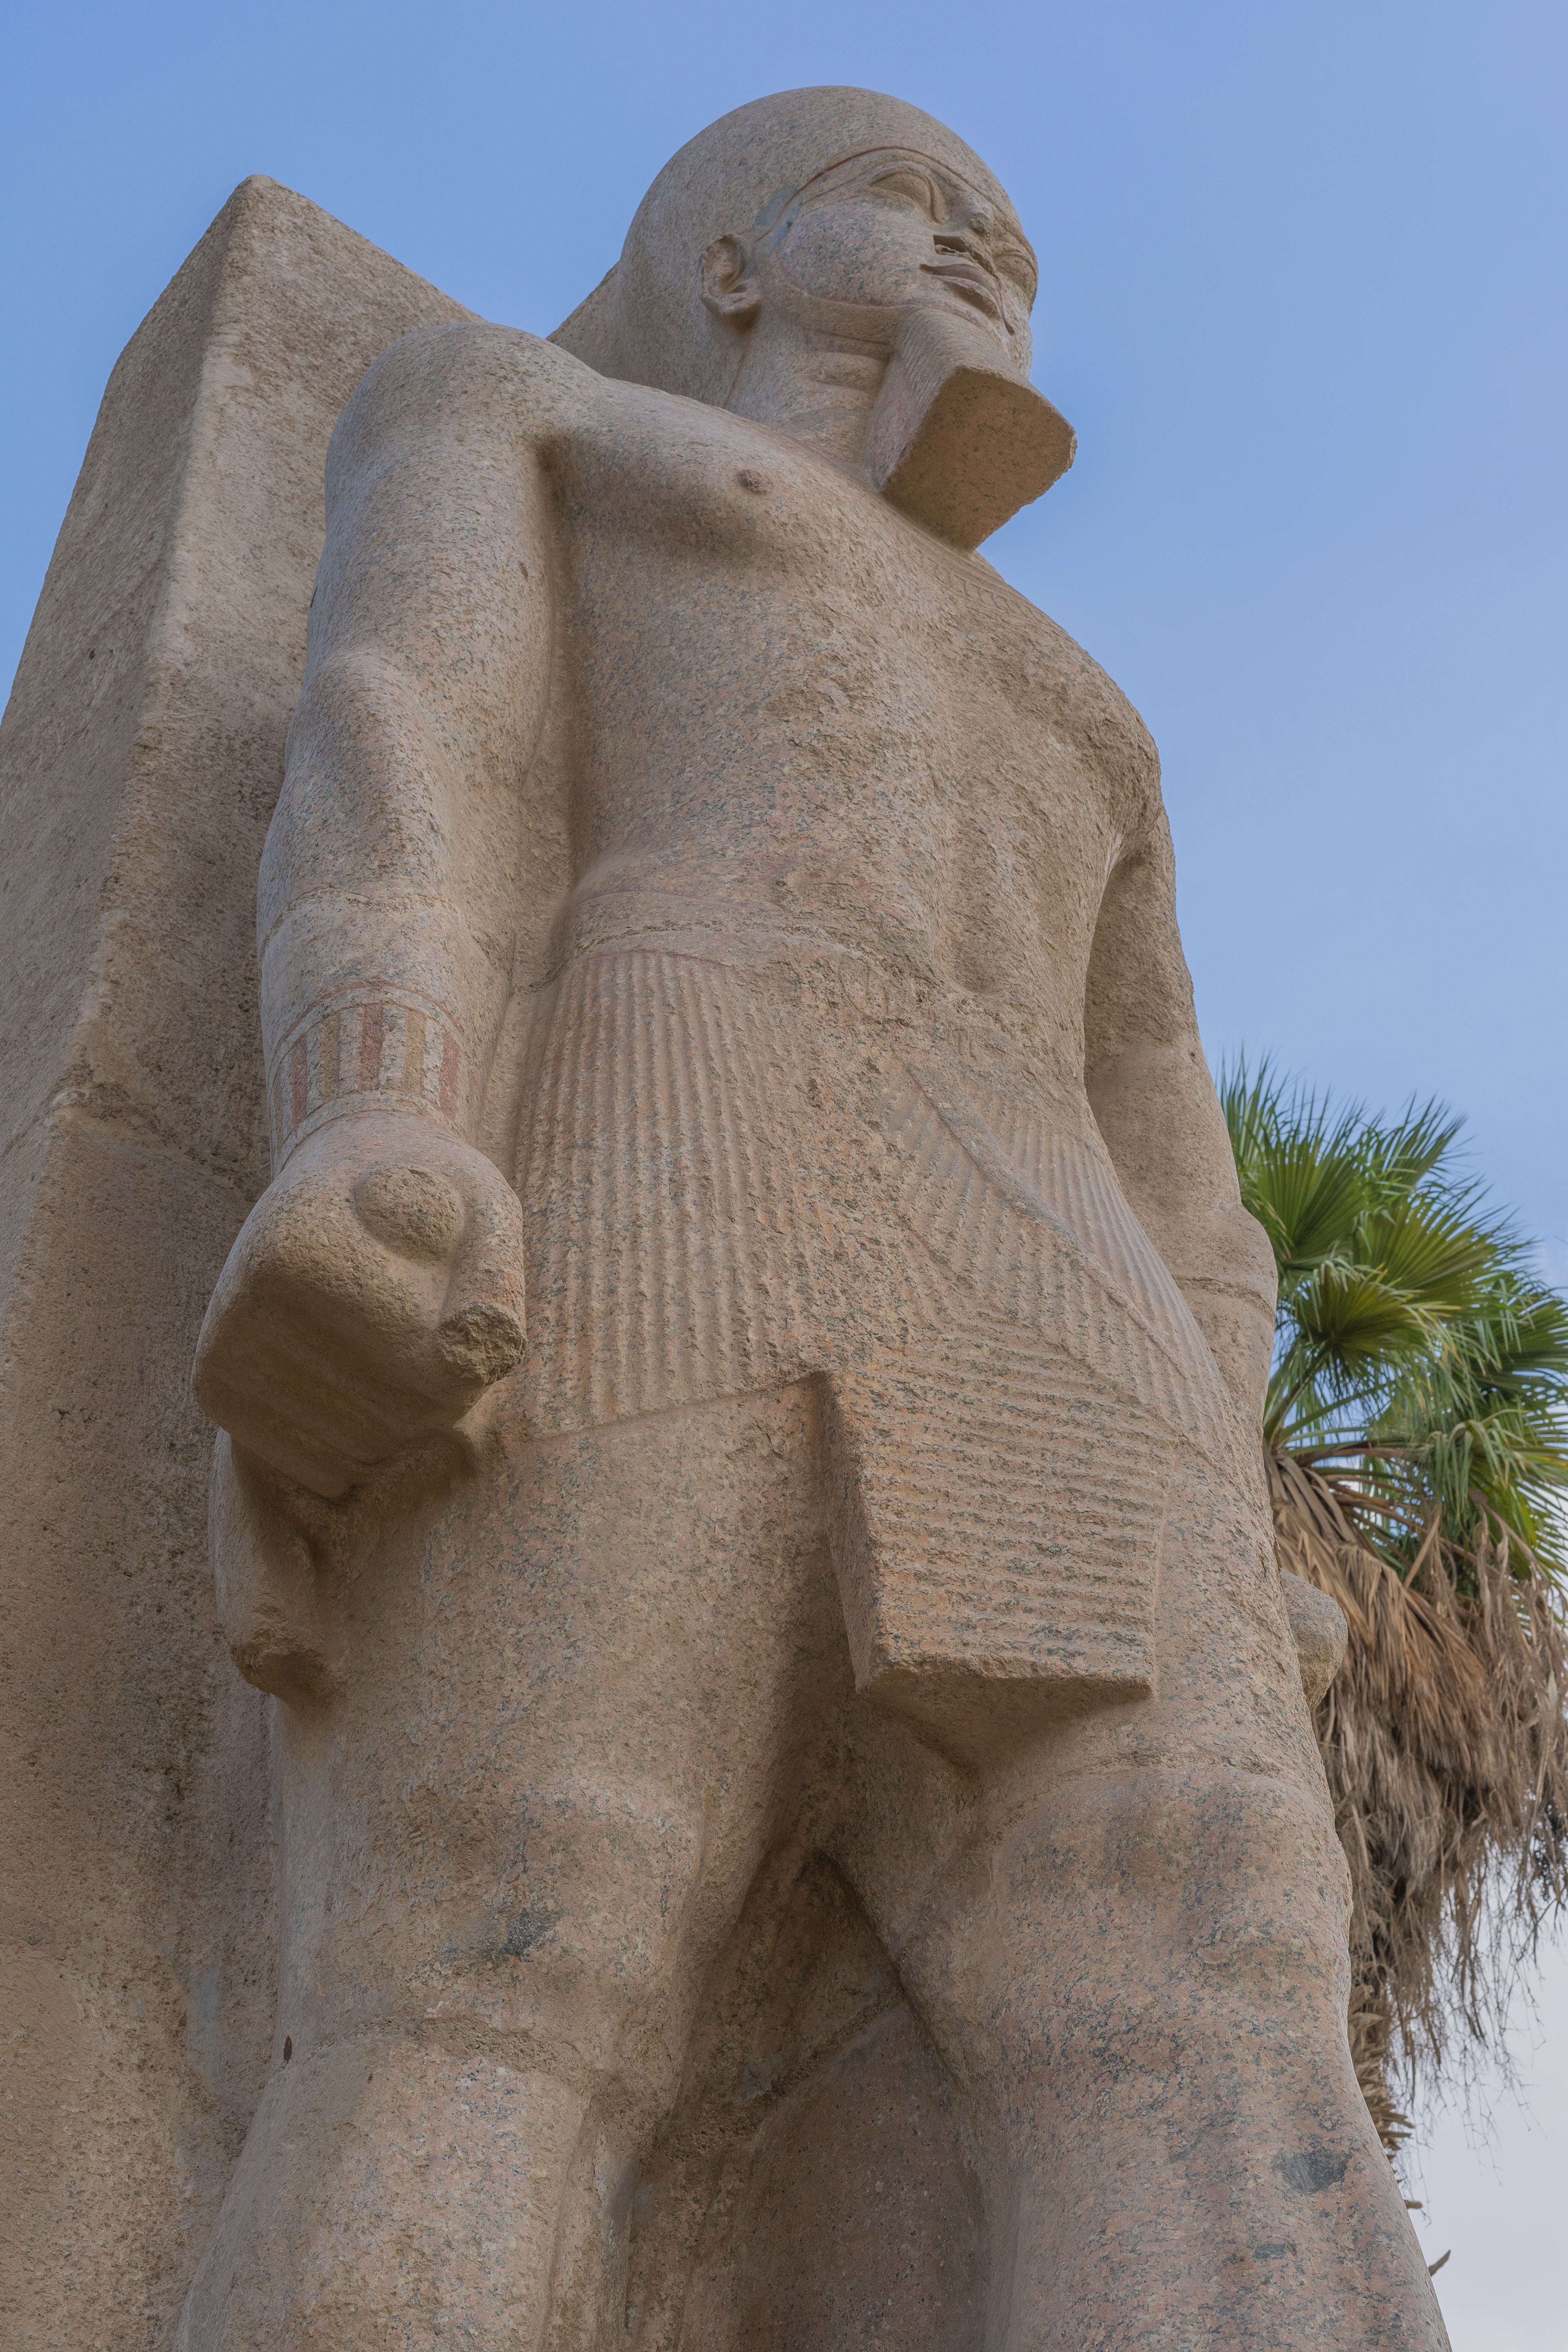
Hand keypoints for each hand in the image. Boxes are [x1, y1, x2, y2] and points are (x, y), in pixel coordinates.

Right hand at [194, 1113, 526, 1497]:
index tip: (464, 1318)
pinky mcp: (215, 1386)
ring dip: (400, 1429)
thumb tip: (468, 1349)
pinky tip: (363, 1400)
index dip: (468, 1366)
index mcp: (300, 1255)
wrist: (341, 1172)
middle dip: (438, 1401)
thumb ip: (493, 1276)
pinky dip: (350, 1453)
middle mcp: (246, 1303)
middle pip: (395, 1423)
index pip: (429, 1378)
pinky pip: (304, 1466)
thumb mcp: (483, 1208)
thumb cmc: (428, 1197)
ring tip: (401, 1362)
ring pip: (355, 1455)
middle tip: (437, 1346)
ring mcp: (222, 1349)